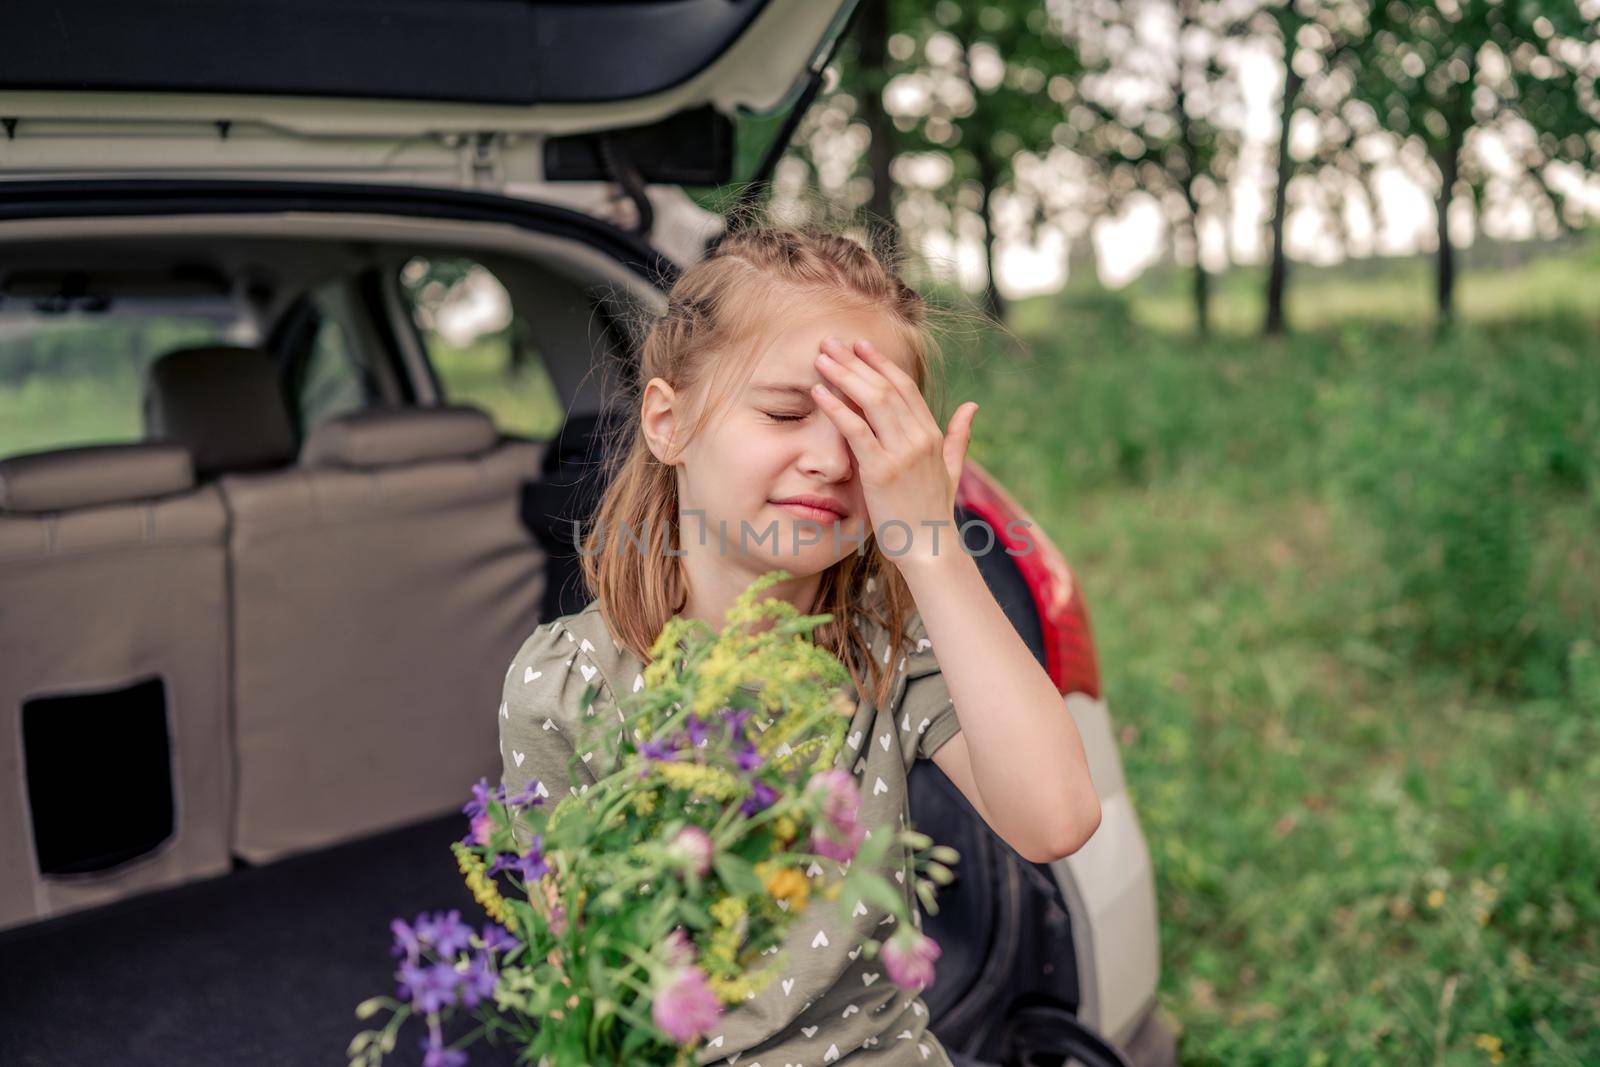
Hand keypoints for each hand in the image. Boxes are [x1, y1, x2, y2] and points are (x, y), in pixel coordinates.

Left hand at [811, 335, 978, 569]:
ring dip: (844, 376)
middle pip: (885, 387)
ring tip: (821, 359)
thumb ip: (958, 436)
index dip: (881, 363)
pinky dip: (836, 408)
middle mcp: (919, 438)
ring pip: (872, 401)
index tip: (860, 346)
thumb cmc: (932, 513)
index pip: (905, 388)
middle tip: (831, 341)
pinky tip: (819, 393)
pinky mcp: (881, 471)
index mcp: (932, 435)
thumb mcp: (951, 470)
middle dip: (856, 361)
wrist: (930, 550)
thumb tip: (972, 406)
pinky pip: (856, 431)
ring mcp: (901, 454)